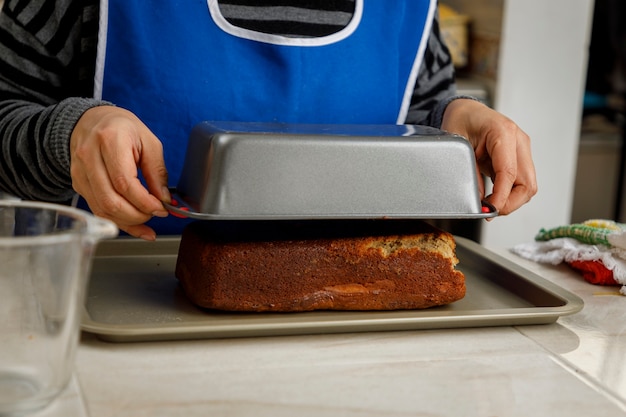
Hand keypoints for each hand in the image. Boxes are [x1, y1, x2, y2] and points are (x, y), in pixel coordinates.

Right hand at [70, 106, 170, 239]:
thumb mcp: (149, 142)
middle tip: (155, 214)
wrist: (92, 120)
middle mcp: (89, 156)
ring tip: (147, 220)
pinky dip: (118, 221)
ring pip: (102, 209)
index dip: (144, 202)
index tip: (161, 208)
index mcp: (110, 140)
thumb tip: (164, 199)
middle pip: (111, 200)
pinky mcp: (78, 184)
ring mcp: (80, 172)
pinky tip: (134, 225)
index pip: (124, 182)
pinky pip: (97, 209)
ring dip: (128, 222)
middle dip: (137, 215)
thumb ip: (157, 172)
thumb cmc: (122, 128)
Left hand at [441, 99, 536, 215]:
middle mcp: (518, 141)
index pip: (509, 173)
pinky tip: (494, 197)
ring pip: (528, 186)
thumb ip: (469, 171)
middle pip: (528, 184)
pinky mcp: (519, 158)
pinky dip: (510, 194)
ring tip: (491, 205)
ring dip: (511, 200)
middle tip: (491, 211)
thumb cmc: (461, 121)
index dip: (501, 196)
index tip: (490, 210)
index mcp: (503, 132)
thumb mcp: (458, 145)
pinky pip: (521, 182)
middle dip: (511, 203)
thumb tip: (478, 200)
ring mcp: (522, 150)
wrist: (466, 111)